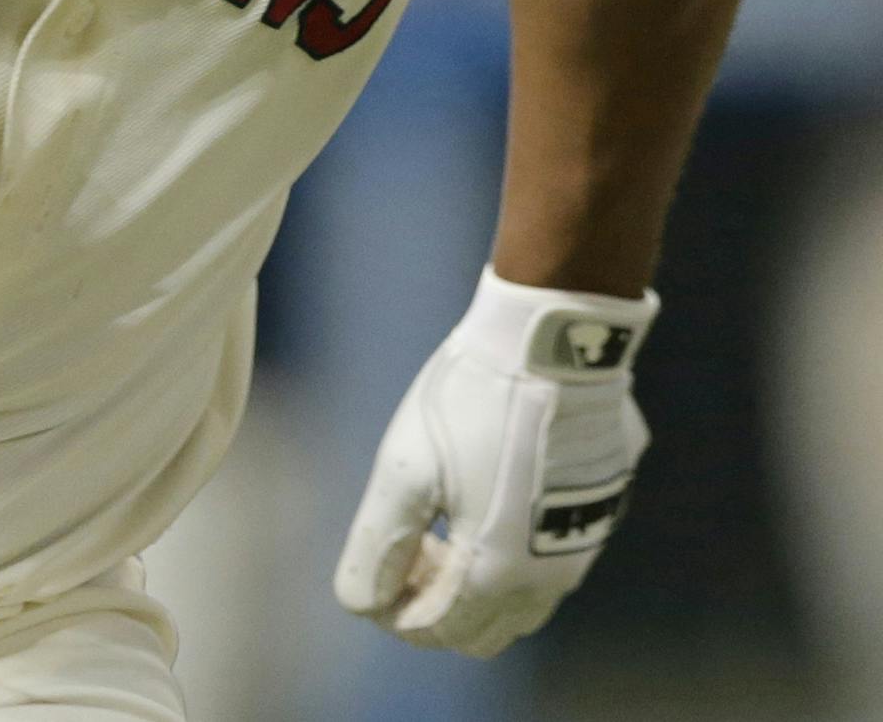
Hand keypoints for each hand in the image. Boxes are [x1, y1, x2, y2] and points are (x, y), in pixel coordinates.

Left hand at [333, 268, 658, 658]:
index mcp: (499, 575)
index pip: (436, 630)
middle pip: (483, 628)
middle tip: (411, 549)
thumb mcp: (405, 470)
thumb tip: (365, 603)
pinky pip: (557, 551)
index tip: (376, 570)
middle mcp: (552, 575)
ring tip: (446, 522)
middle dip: (436, 603)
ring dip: (477, 581)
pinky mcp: (606, 502)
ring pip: (525, 598)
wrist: (558, 340)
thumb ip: (378, 548)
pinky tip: (493, 491)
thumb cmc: (475, 400)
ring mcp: (587, 540)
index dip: (394, 608)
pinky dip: (517, 549)